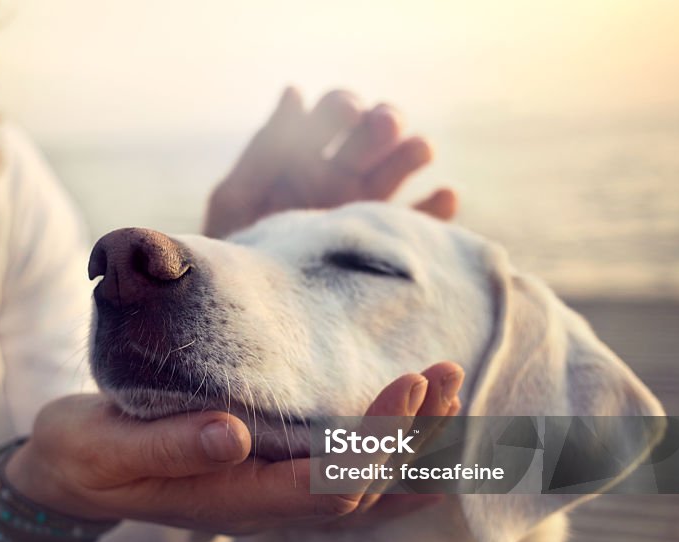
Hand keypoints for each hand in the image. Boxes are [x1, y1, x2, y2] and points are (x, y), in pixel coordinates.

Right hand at [4, 363, 463, 535]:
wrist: (68, 478)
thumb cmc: (83, 455)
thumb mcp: (105, 446)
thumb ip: (167, 446)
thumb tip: (233, 433)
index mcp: (229, 499)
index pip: (327, 481)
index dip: (378, 440)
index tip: (411, 382)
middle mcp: (261, 509)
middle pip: (362, 489)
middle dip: (413, 434)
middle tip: (451, 374)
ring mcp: (267, 502)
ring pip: (362, 492)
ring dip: (413, 448)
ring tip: (455, 395)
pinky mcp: (266, 482)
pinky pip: (346, 488)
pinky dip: (393, 469)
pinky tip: (426, 449)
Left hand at [204, 87, 457, 238]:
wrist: (251, 313)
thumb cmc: (235, 254)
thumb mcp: (237, 200)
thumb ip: (265, 150)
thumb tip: (295, 91)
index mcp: (305, 157)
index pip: (334, 114)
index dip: (343, 107)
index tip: (347, 112)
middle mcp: (341, 177)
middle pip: (374, 134)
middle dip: (383, 122)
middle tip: (384, 125)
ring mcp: (366, 209)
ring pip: (400, 168)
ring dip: (413, 152)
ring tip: (419, 150)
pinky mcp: (386, 245)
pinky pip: (420, 223)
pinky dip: (437, 208)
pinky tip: (444, 197)